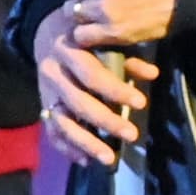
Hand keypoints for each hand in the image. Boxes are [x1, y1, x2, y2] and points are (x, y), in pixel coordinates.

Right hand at [33, 4, 152, 168]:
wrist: (45, 33)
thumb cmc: (84, 37)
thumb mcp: (103, 39)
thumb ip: (127, 57)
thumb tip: (153, 73)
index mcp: (69, 50)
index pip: (92, 75)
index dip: (116, 90)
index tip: (141, 103)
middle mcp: (53, 73)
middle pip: (79, 103)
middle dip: (107, 121)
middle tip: (132, 135)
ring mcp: (45, 93)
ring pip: (63, 122)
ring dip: (86, 143)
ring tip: (109, 159)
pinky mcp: (42, 106)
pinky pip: (52, 132)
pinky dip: (68, 148)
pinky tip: (86, 161)